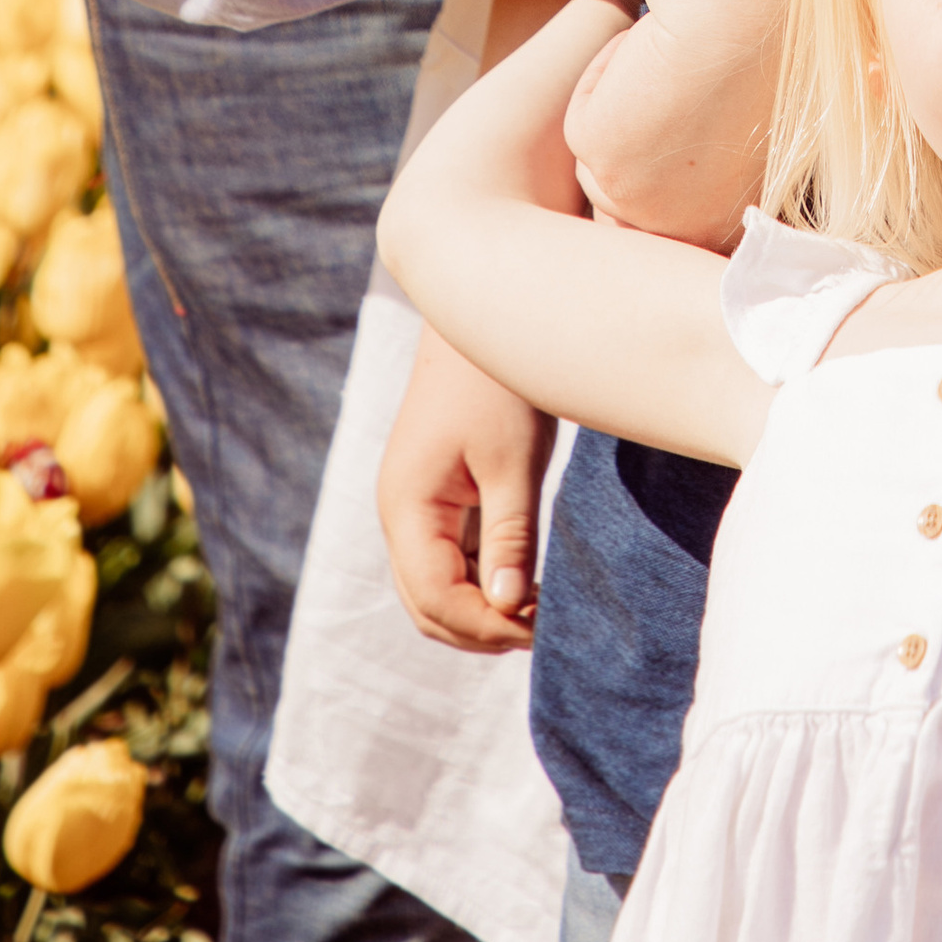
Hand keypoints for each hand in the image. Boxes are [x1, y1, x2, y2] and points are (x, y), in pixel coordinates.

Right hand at [378, 321, 555, 650]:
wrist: (484, 310)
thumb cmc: (499, 382)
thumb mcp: (513, 462)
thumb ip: (508, 539)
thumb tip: (507, 610)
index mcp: (406, 507)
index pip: (434, 599)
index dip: (485, 626)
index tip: (539, 628)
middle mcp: (399, 512)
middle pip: (426, 604)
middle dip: (478, 628)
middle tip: (541, 630)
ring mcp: (414, 503)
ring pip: (434, 585)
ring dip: (478, 608)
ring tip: (537, 611)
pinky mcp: (434, 491)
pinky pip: (446, 556)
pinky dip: (478, 578)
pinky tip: (524, 579)